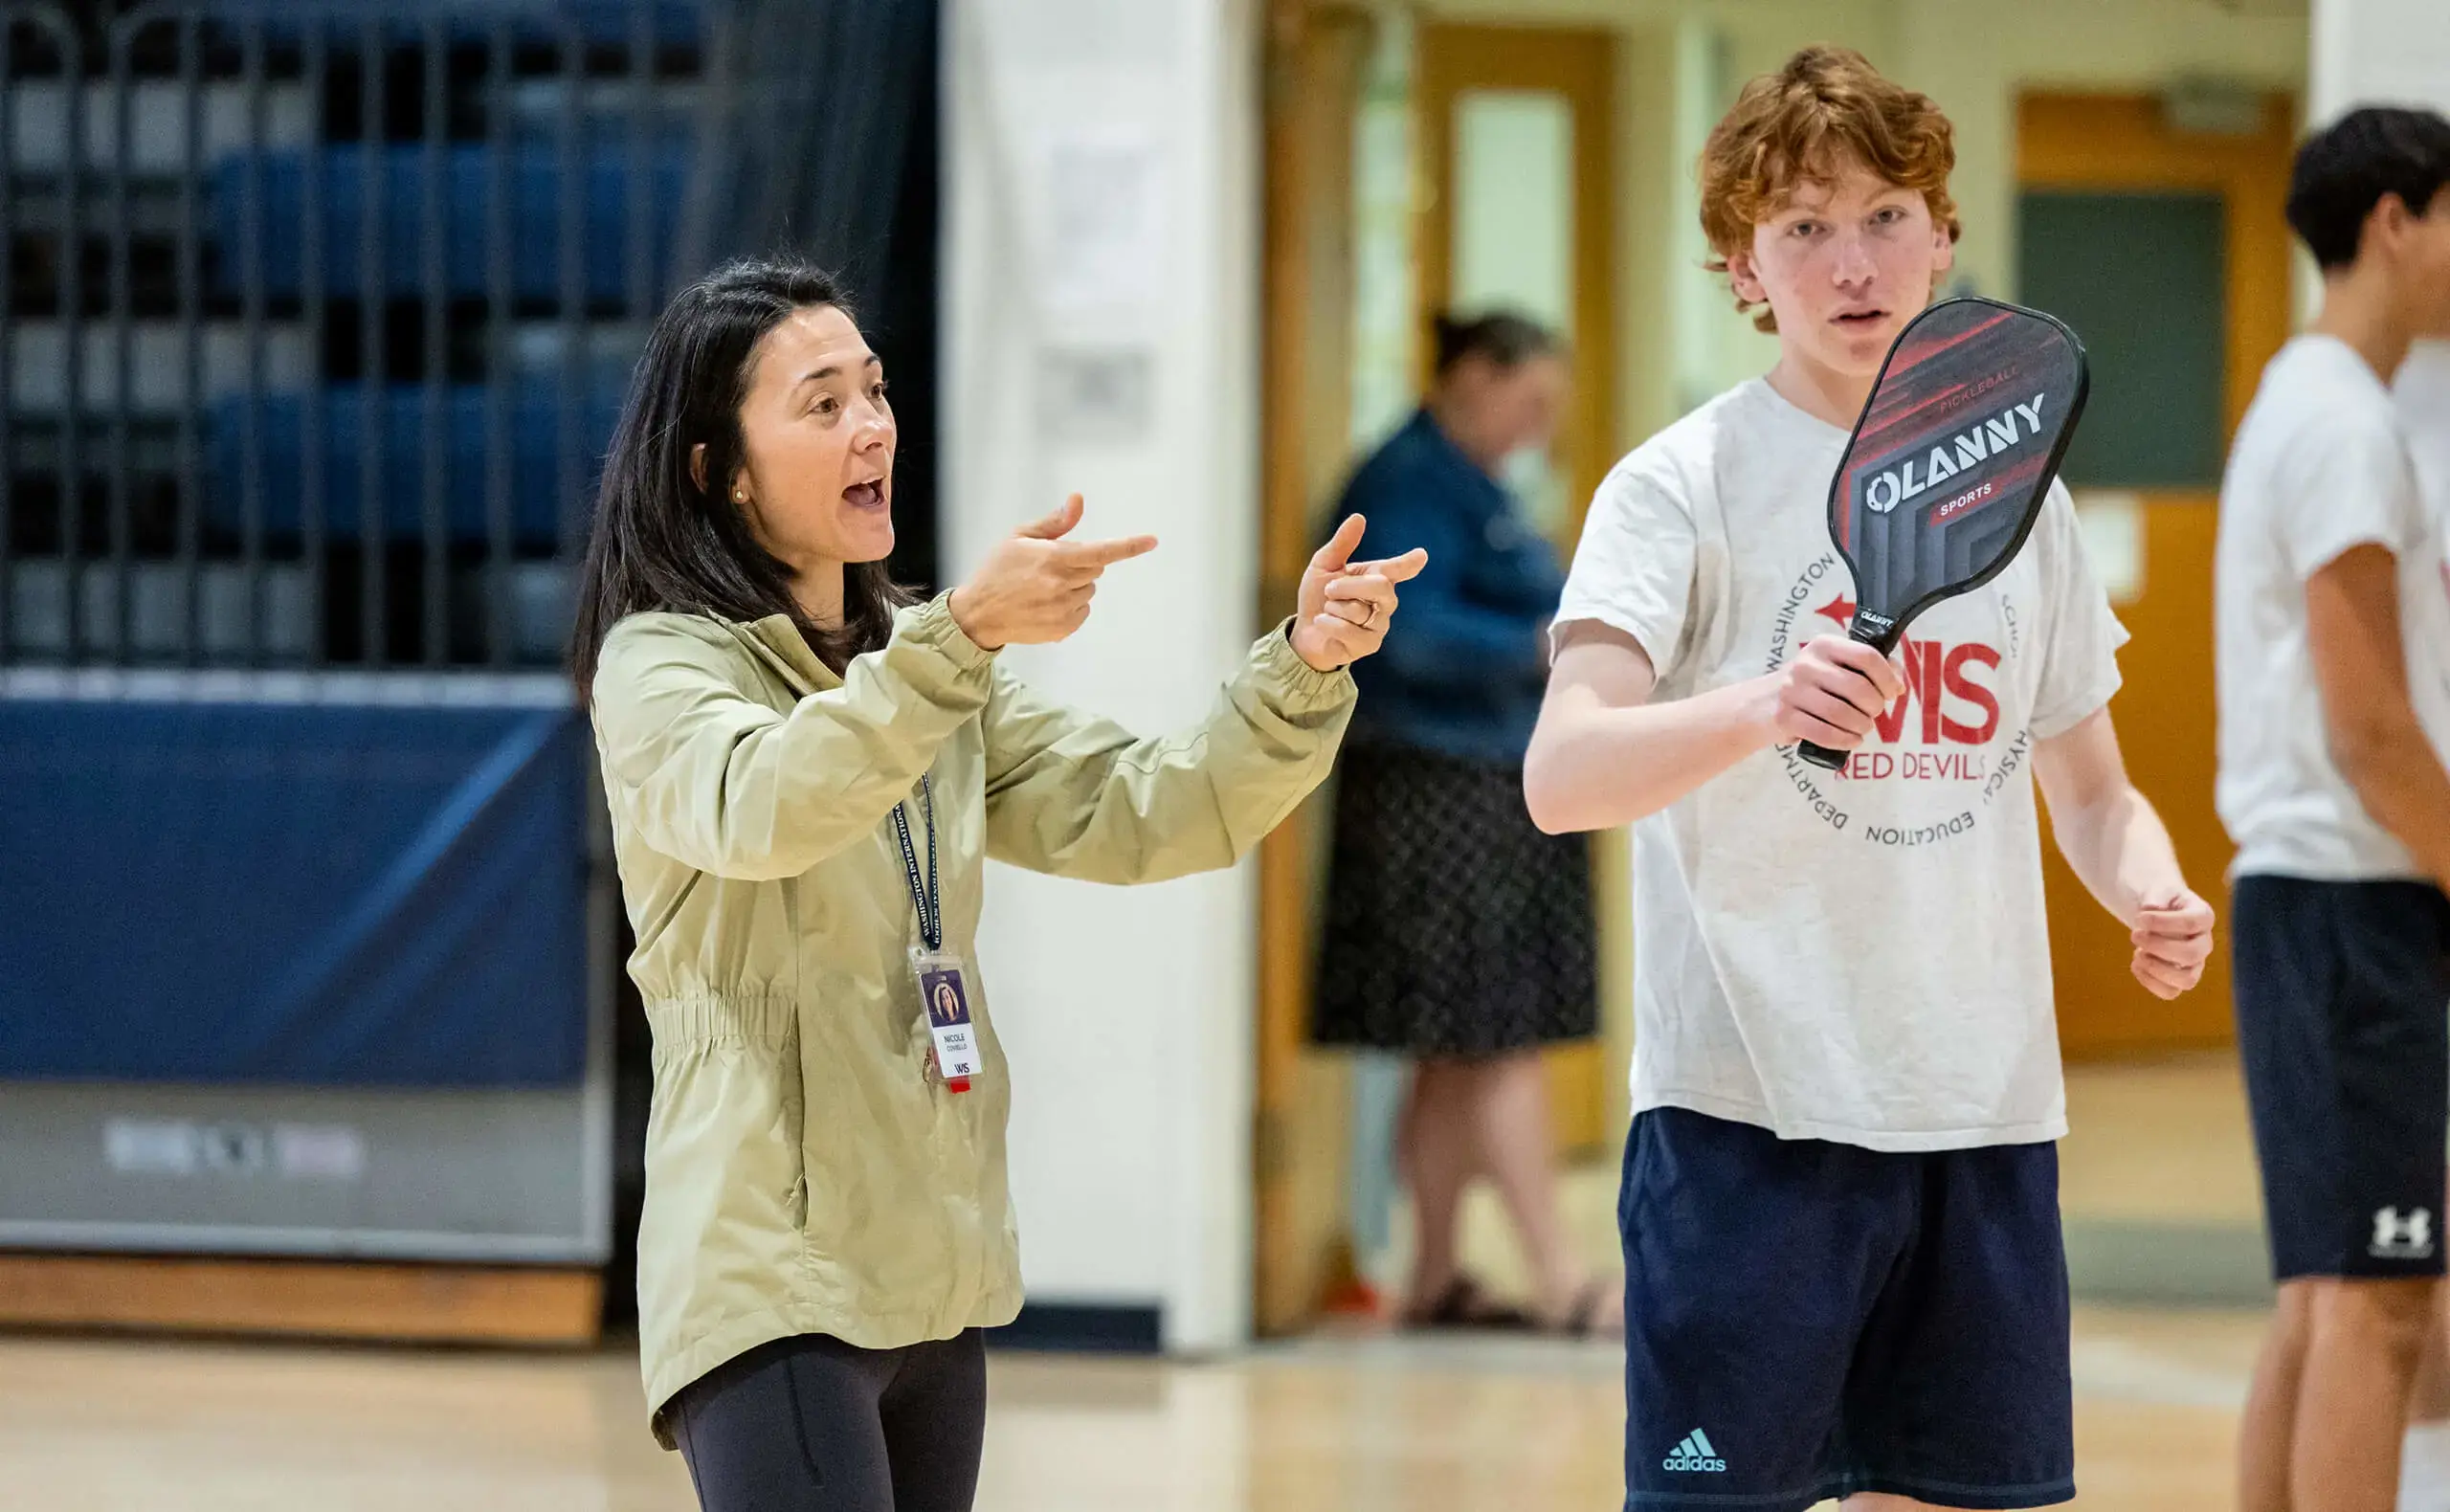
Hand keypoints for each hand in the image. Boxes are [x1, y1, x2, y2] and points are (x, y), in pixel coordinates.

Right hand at [946, 494, 1157, 649]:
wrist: (977, 614)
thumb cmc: (998, 570)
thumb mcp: (1020, 537)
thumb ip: (1055, 522)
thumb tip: (1078, 499)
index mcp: (1053, 559)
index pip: (1101, 552)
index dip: (1129, 546)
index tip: (1152, 541)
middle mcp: (1062, 585)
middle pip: (1096, 569)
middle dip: (1080, 564)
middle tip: (1049, 566)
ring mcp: (1063, 610)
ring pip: (1088, 590)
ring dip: (1073, 586)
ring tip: (1041, 588)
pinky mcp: (1062, 629)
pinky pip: (1082, 611)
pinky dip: (1070, 606)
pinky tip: (1044, 604)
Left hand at [1290, 514, 1427, 671]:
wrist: (1305, 631)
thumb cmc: (1318, 596)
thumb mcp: (1323, 566)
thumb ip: (1341, 544)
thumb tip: (1359, 518)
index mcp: (1376, 577)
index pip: (1397, 569)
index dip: (1409, 563)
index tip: (1421, 556)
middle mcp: (1385, 601)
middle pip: (1381, 586)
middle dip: (1349, 585)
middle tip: (1329, 589)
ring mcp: (1380, 624)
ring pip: (1359, 610)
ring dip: (1333, 608)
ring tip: (1328, 611)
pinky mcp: (1370, 645)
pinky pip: (1349, 630)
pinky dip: (1329, 624)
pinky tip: (1323, 623)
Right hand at [1770, 634, 1905, 748]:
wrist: (1759, 704)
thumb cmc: (1807, 685)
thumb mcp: (1831, 666)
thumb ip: (1865, 667)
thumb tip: (1898, 683)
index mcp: (1823, 645)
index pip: (1867, 656)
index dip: (1888, 677)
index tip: (1893, 693)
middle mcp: (1806, 664)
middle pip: (1858, 688)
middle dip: (1875, 706)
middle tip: (1873, 713)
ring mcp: (1793, 690)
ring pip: (1842, 714)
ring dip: (1861, 726)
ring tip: (1862, 728)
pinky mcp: (1784, 717)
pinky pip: (1825, 733)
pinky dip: (1845, 740)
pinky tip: (1852, 740)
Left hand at [2130, 890, 2214, 999]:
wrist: (2156, 913)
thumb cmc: (2160, 900)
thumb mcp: (2158, 889)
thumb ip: (2156, 895)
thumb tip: (2151, 909)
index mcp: (2203, 916)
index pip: (2192, 923)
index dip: (2162, 922)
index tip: (2139, 917)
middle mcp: (2204, 943)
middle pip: (2191, 954)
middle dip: (2157, 946)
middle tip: (2134, 934)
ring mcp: (2195, 964)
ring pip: (2187, 980)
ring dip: (2156, 969)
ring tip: (2138, 953)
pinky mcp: (2179, 979)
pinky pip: (2170, 992)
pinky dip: (2149, 981)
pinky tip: (2136, 963)